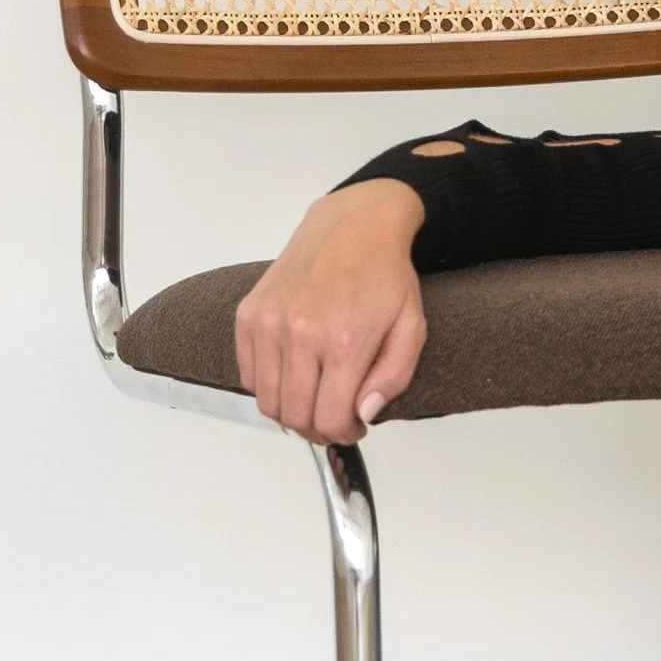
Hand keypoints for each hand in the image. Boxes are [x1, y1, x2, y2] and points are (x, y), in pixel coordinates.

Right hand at [235, 180, 428, 442]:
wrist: (353, 225)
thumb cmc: (385, 275)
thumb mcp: (411, 328)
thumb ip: (392, 378)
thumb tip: (363, 415)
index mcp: (345, 341)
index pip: (328, 419)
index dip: (343, 434)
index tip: (353, 427)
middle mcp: (300, 333)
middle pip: (293, 416)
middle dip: (317, 429)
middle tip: (335, 418)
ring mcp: (268, 322)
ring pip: (266, 401)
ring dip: (291, 411)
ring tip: (315, 397)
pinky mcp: (249, 314)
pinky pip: (248, 375)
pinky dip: (268, 385)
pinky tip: (295, 373)